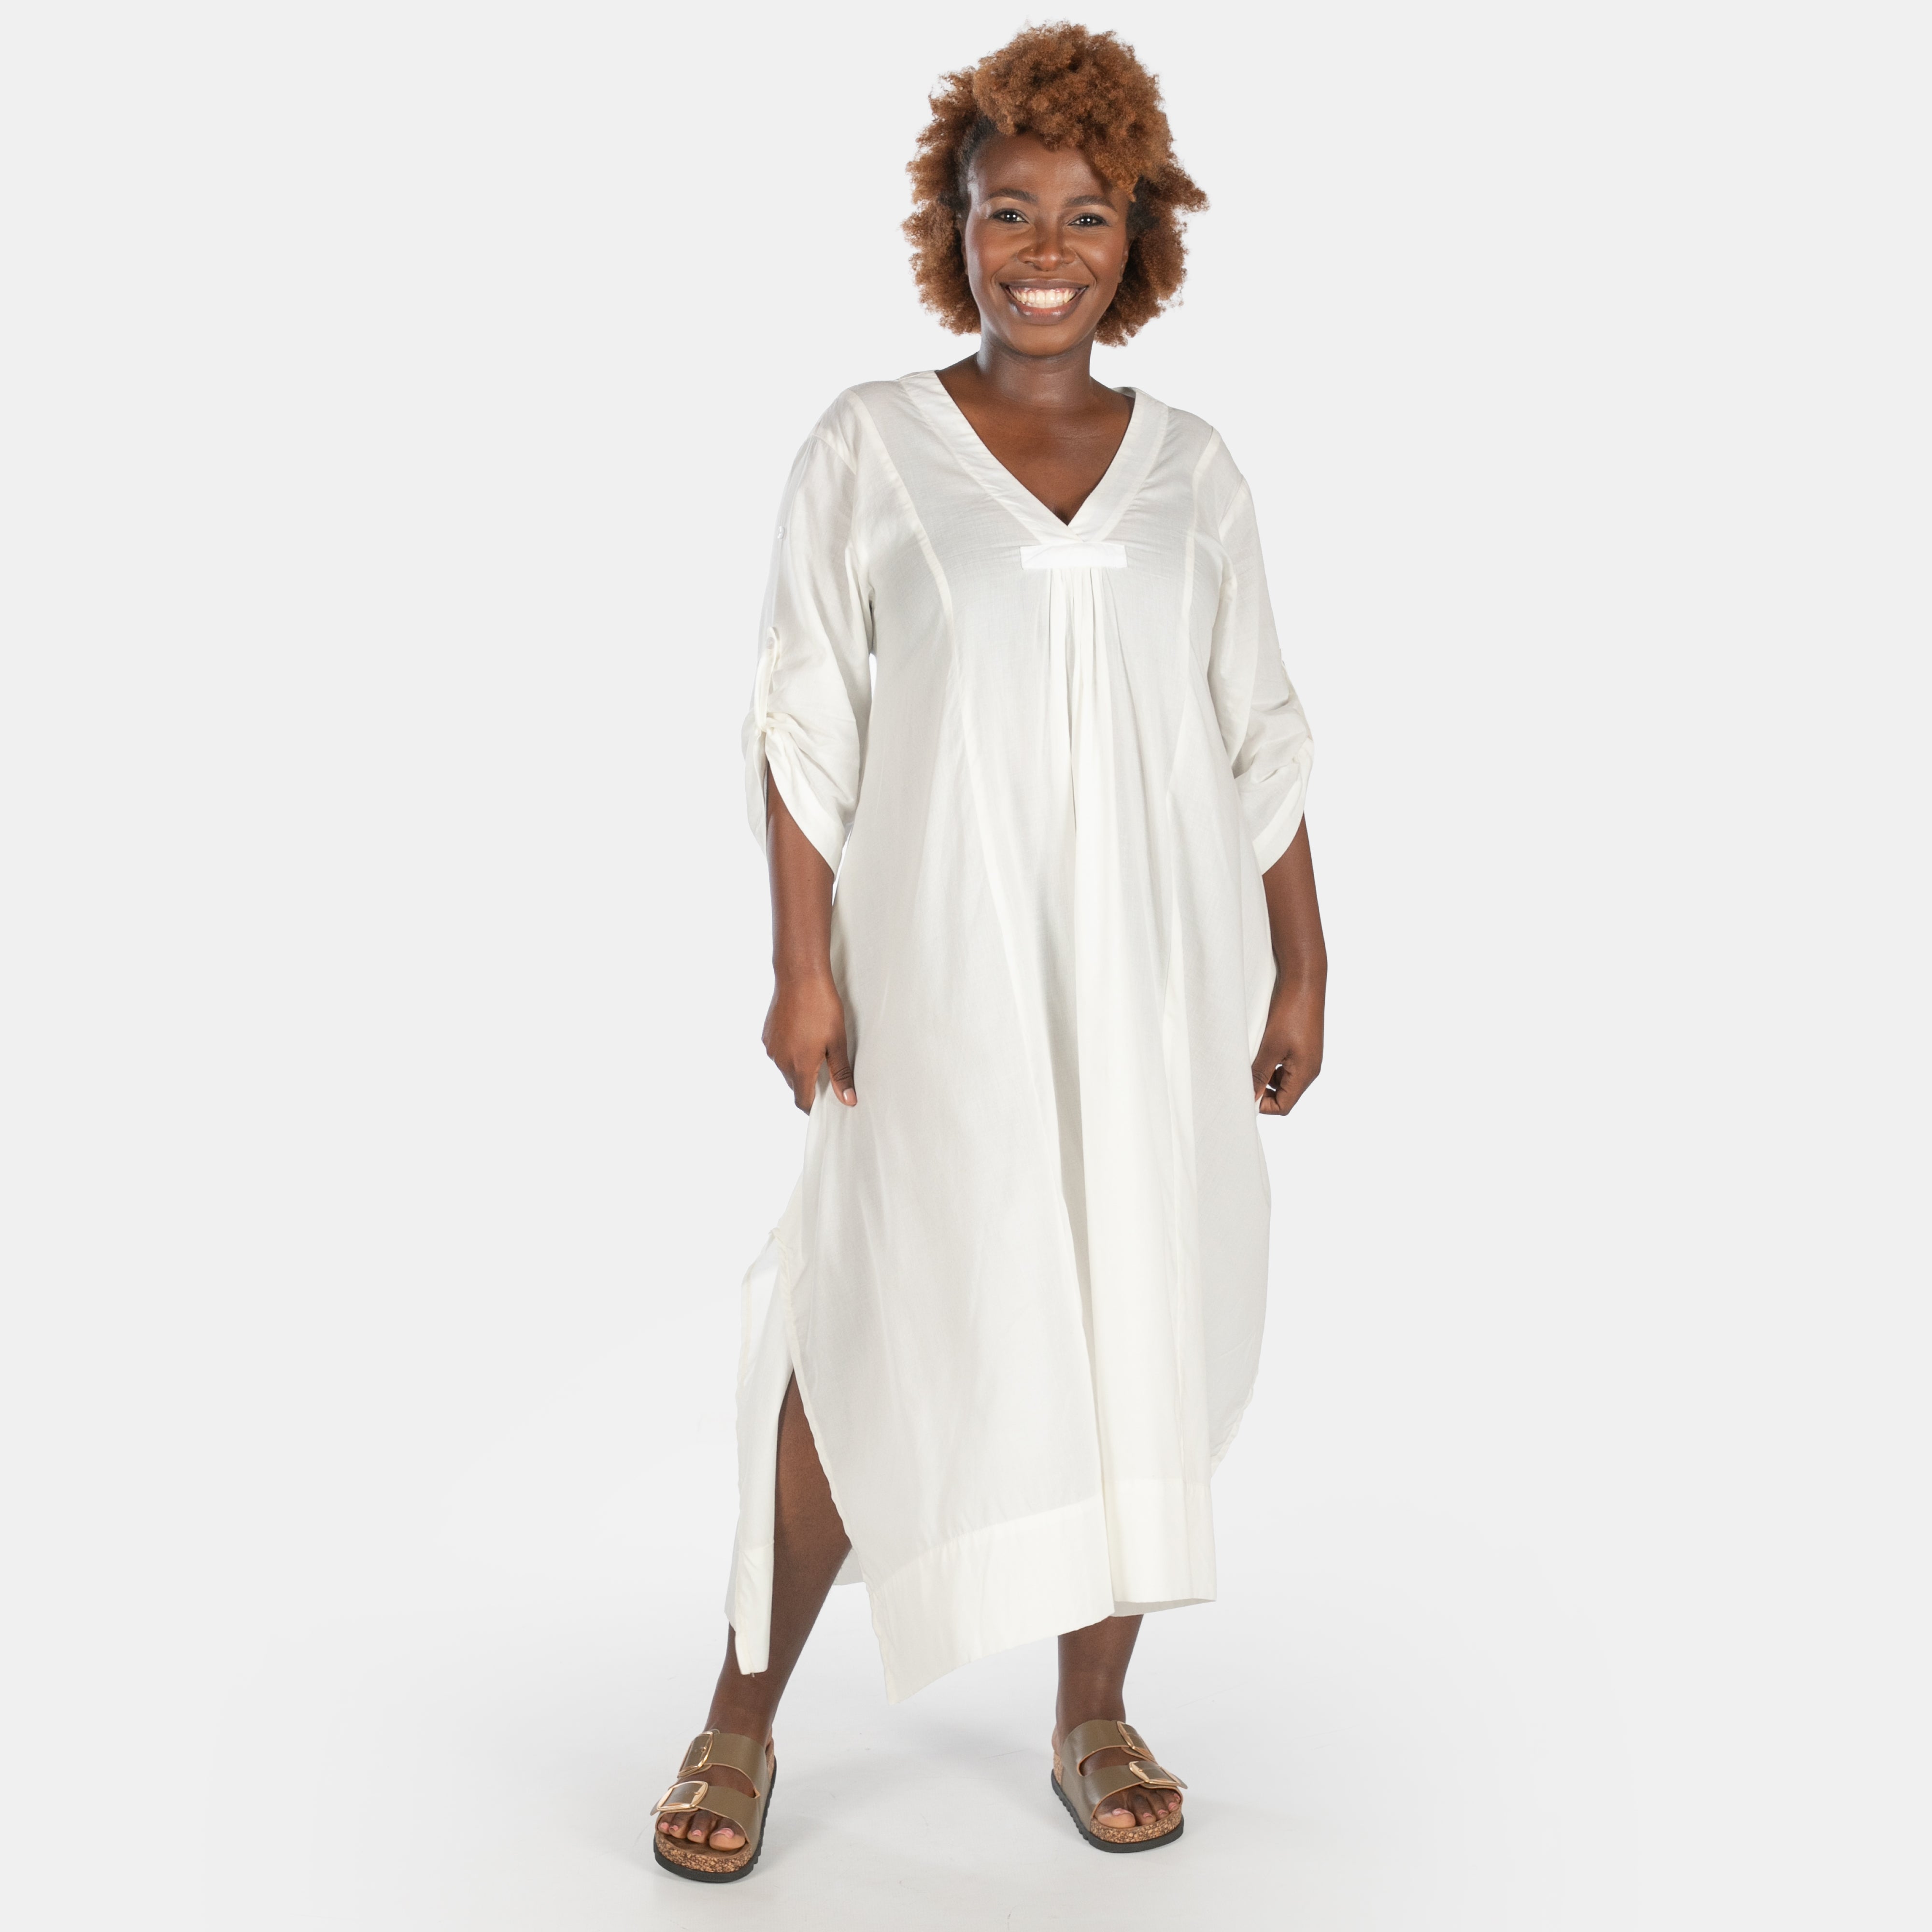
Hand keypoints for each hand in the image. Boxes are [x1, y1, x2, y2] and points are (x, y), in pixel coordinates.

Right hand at [763, 969, 855, 1113]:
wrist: (799, 976)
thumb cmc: (822, 1007)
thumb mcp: (837, 1041)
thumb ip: (841, 1074)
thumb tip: (848, 1100)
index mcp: (799, 1066)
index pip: (802, 1101)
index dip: (814, 1106)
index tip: (826, 1103)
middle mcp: (780, 1061)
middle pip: (795, 1084)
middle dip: (810, 1083)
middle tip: (828, 1066)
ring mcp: (771, 1047)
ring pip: (786, 1068)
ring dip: (799, 1065)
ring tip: (816, 1045)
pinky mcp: (767, 1035)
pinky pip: (779, 1052)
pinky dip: (790, 1051)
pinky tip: (803, 1033)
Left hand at [1252, 976, 1322, 1115]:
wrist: (1304, 981)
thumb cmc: (1290, 1012)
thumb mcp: (1270, 1046)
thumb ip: (1260, 1074)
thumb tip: (1249, 1097)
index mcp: (1305, 1074)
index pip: (1283, 1106)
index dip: (1262, 1104)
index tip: (1242, 1093)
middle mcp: (1310, 1069)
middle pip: (1284, 1095)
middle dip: (1262, 1091)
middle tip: (1242, 1078)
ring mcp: (1307, 1058)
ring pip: (1283, 1080)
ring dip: (1265, 1076)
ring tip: (1249, 1062)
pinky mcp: (1303, 1047)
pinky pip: (1286, 1065)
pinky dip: (1272, 1064)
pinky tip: (1259, 1051)